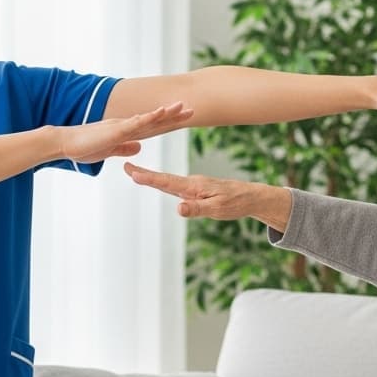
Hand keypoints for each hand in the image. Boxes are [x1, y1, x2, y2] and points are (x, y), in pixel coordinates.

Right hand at [57, 102, 193, 163]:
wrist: (65, 144)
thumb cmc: (84, 147)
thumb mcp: (110, 150)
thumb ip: (124, 147)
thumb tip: (138, 147)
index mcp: (126, 131)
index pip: (153, 126)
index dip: (169, 121)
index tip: (185, 117)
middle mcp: (126, 125)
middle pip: (155, 120)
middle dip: (174, 115)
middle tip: (193, 109)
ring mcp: (121, 126)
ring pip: (148, 118)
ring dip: (165, 112)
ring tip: (182, 106)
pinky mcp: (115, 130)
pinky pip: (135, 123)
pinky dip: (148, 118)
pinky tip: (160, 113)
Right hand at [123, 162, 292, 230]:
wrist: (251, 196)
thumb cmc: (235, 203)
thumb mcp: (217, 209)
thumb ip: (196, 209)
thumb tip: (177, 208)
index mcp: (194, 186)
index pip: (166, 182)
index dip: (148, 177)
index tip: (131, 171)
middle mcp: (191, 183)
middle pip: (164, 179)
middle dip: (144, 174)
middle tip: (126, 167)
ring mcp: (194, 186)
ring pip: (169, 182)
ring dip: (152, 178)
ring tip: (135, 174)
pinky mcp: (197, 190)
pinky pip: (176, 186)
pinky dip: (163, 182)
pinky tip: (158, 183)